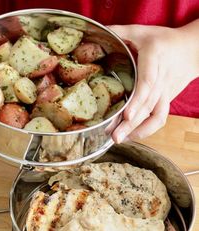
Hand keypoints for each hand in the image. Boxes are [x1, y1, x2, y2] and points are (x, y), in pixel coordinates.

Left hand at [107, 22, 198, 142]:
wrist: (191, 51)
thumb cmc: (164, 41)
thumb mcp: (143, 32)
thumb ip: (122, 32)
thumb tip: (99, 32)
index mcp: (155, 59)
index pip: (147, 82)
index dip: (138, 100)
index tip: (126, 115)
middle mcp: (161, 79)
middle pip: (148, 104)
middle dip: (131, 123)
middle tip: (114, 136)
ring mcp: (165, 92)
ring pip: (155, 115)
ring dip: (139, 130)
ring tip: (120, 140)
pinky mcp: (166, 100)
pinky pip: (159, 118)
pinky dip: (147, 129)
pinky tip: (132, 135)